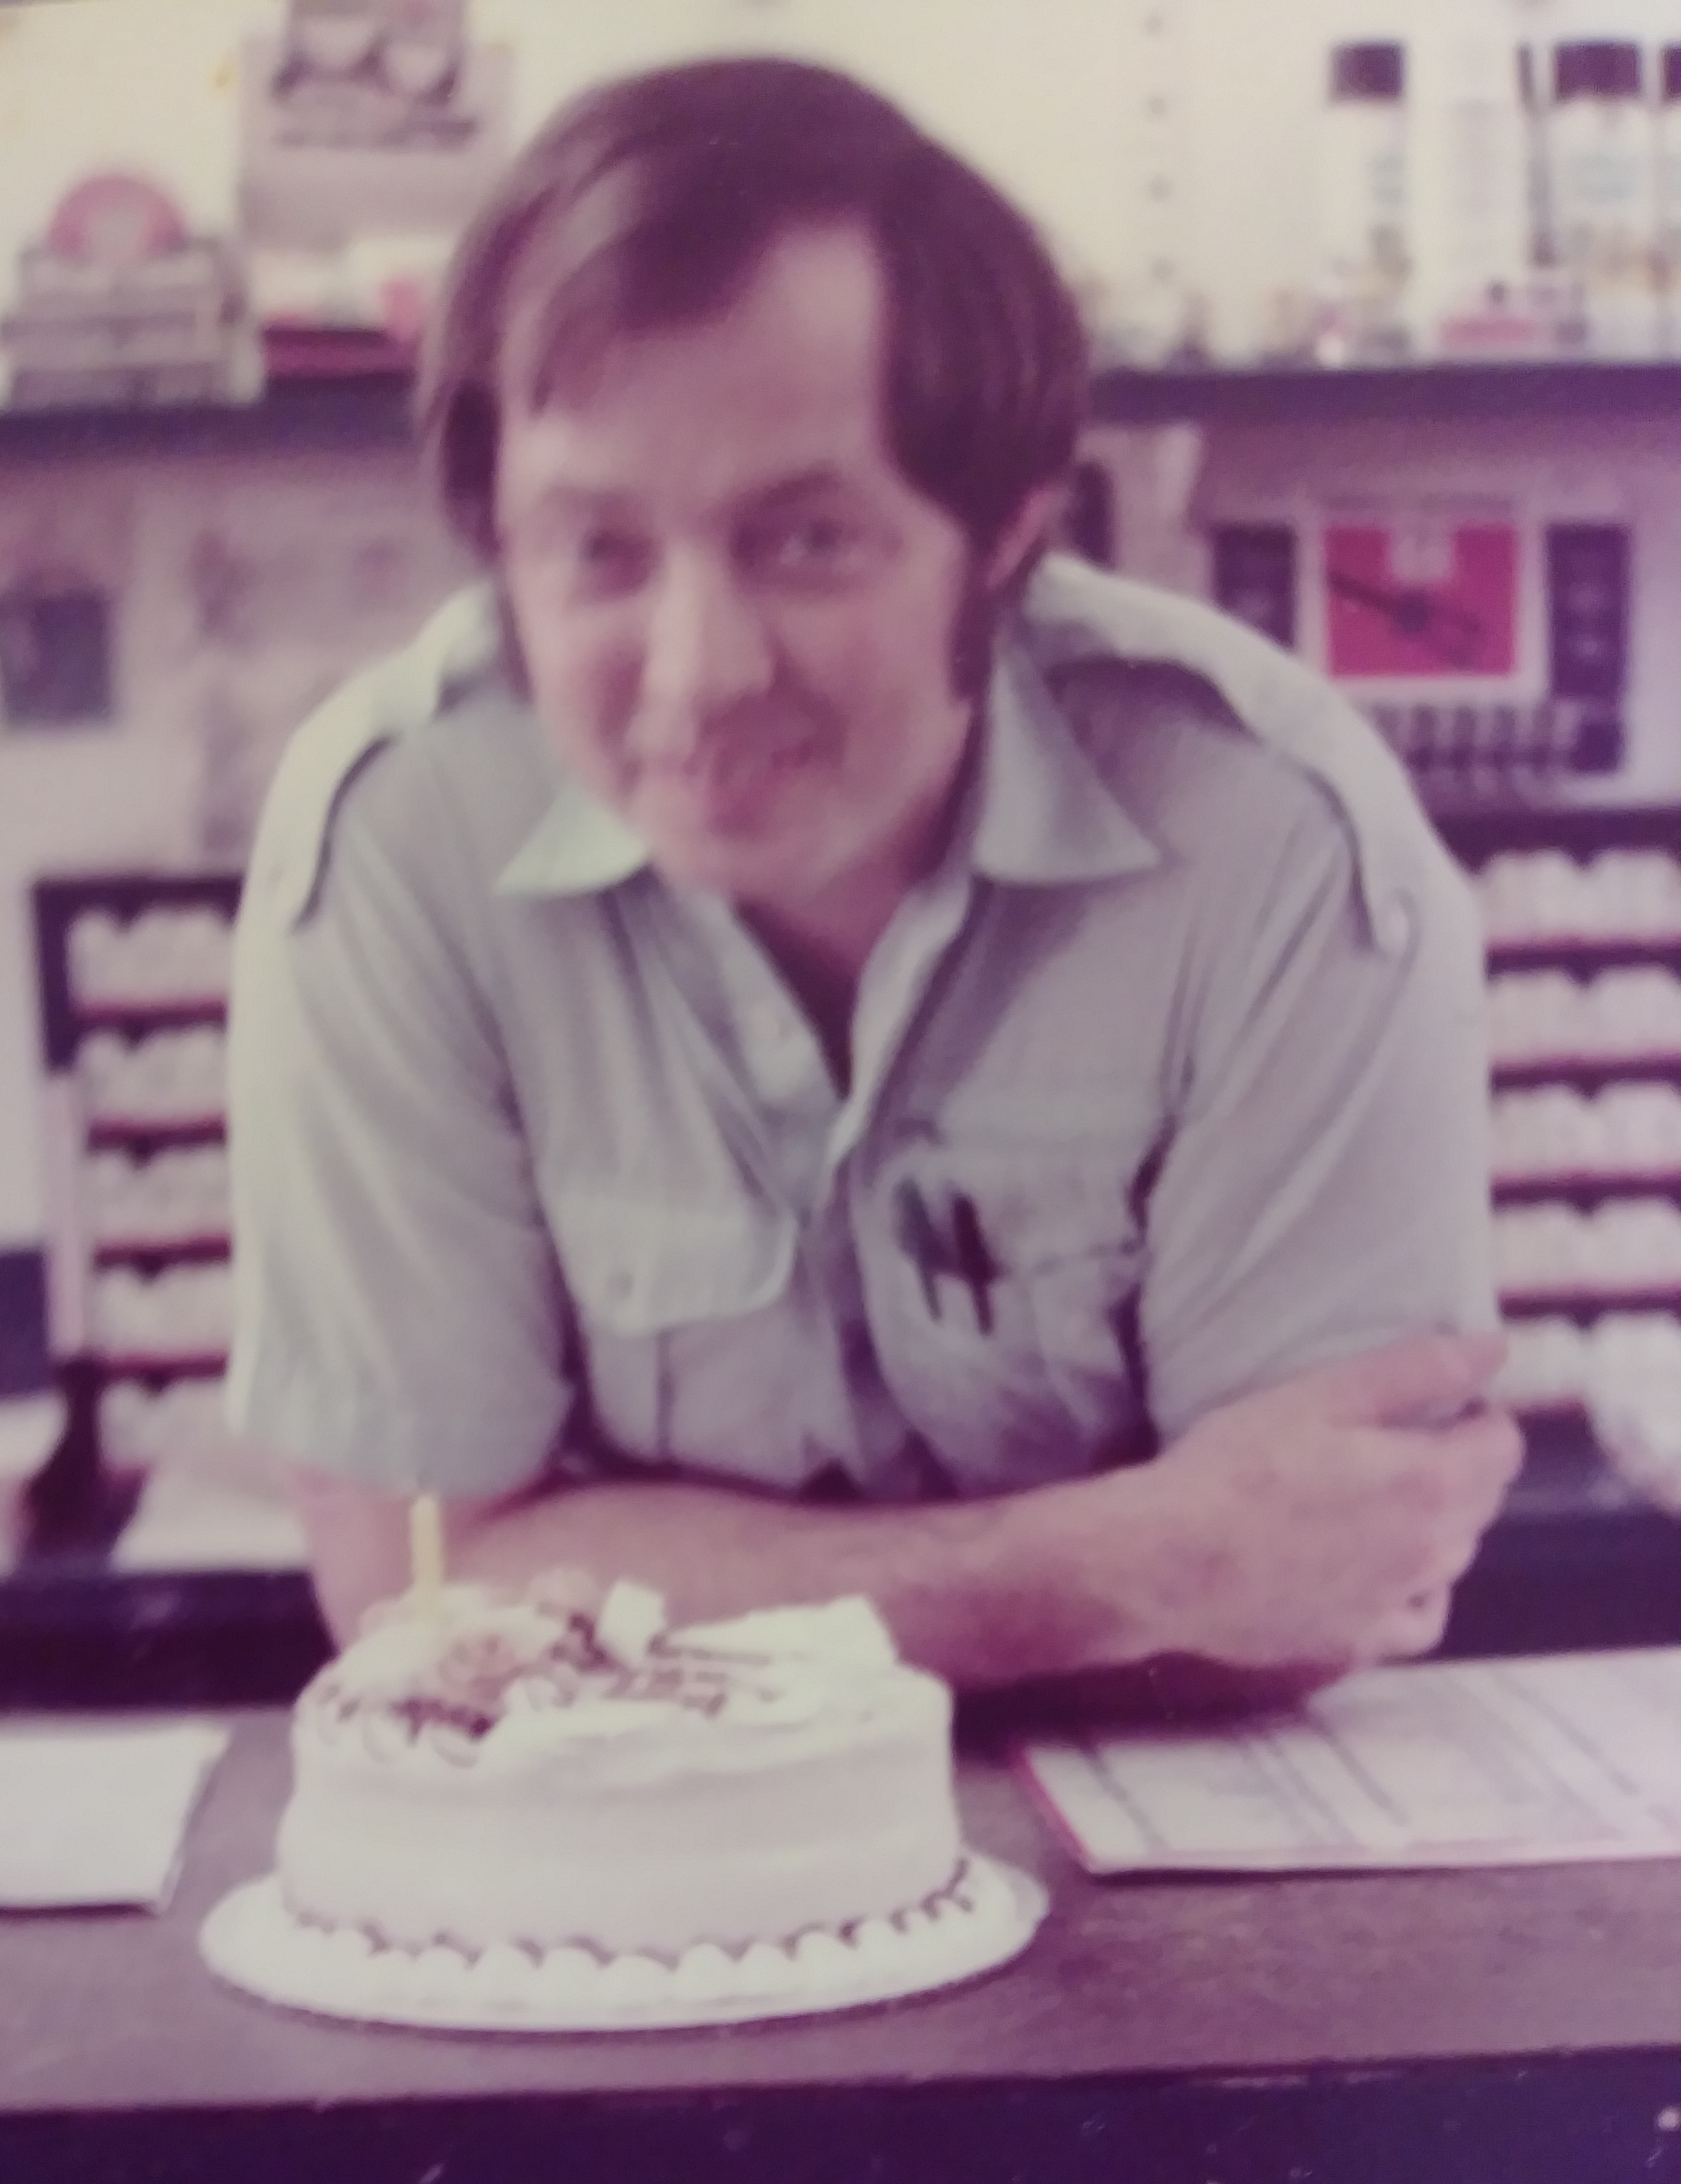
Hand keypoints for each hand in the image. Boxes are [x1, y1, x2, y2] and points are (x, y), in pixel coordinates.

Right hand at [1043, 1333, 1522, 1688]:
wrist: (1169, 1561)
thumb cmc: (1238, 1465)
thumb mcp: (1322, 1395)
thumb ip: (1417, 1370)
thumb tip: (1495, 1349)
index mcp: (1432, 1481)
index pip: (1503, 1446)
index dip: (1480, 1414)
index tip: (1441, 1402)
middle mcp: (1433, 1551)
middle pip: (1483, 1500)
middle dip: (1462, 1464)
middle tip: (1403, 1438)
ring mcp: (1398, 1604)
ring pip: (1455, 1557)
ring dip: (1442, 1522)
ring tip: (1387, 1496)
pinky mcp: (1360, 1643)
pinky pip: (1421, 1620)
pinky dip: (1420, 1593)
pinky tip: (1390, 1573)